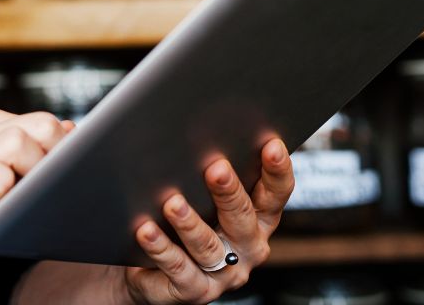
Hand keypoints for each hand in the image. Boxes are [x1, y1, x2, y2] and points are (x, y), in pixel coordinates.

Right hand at [0, 104, 72, 283]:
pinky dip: (3, 189)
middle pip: (41, 124)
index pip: (44, 121)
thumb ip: (21, 147)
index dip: (63, 150)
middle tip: (49, 188)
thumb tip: (71, 130)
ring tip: (24, 197)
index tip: (66, 176)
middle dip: (57, 156)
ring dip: (33, 171)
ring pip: (18, 142)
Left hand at [121, 137, 294, 304]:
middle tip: (215, 169)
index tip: (271, 145)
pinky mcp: (194, 291)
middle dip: (229, 193)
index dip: (277, 171)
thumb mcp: (207, 198)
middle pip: (242, 218)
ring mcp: (222, 274)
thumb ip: (216, 175)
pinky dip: (161, 248)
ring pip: (208, 246)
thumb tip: (204, 134)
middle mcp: (246, 248)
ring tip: (173, 203)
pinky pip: (178, 269)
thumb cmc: (186, 223)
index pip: (275, 195)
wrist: (153, 273)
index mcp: (258, 220)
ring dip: (190, 223)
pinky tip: (146, 230)